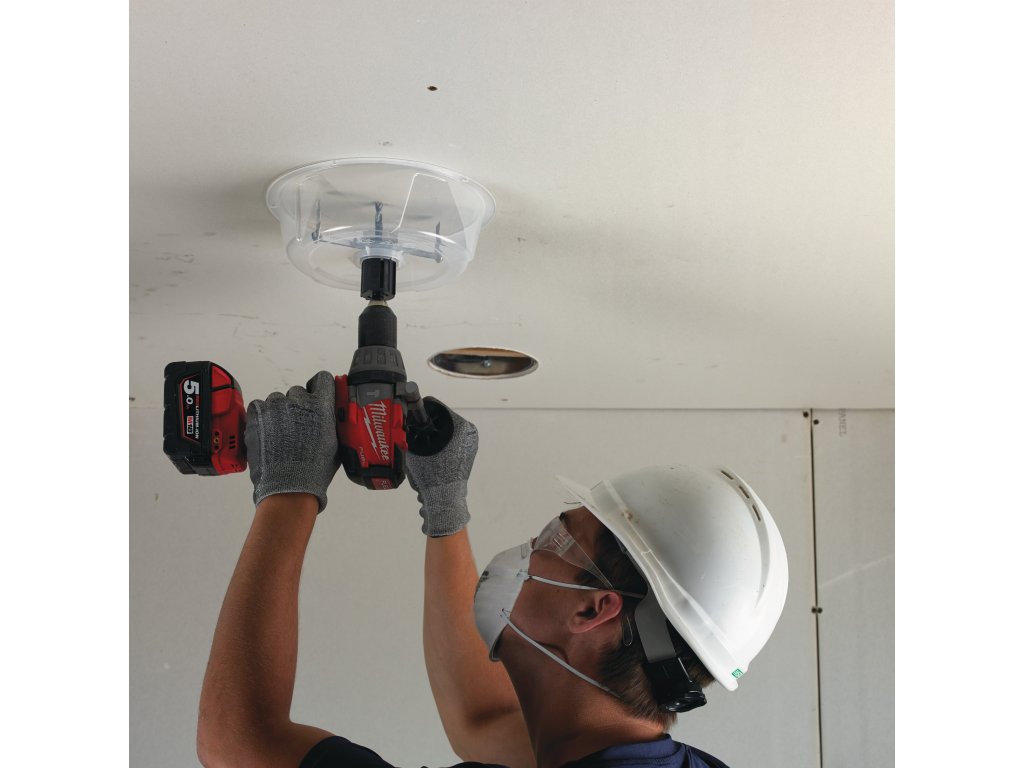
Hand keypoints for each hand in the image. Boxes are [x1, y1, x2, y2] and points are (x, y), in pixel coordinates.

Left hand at [245, 371, 339, 512]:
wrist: (288, 485)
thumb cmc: (313, 469)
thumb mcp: (335, 443)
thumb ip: (331, 421)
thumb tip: (329, 413)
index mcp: (322, 405)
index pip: (322, 379)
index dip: (319, 388)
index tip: (316, 395)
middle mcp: (299, 400)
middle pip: (298, 392)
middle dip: (297, 406)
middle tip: (297, 426)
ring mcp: (276, 406)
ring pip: (277, 400)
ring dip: (279, 412)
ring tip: (280, 435)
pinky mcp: (257, 414)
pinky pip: (259, 406)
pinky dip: (262, 417)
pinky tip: (267, 433)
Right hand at [405, 398, 477, 535]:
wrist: (443, 500)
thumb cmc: (432, 474)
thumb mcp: (417, 447)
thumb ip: (413, 430)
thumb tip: (408, 419)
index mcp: (461, 426)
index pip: (438, 408)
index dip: (422, 412)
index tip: (412, 417)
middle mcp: (469, 433)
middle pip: (441, 421)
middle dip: (427, 428)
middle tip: (413, 434)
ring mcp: (469, 446)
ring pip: (444, 434)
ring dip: (431, 439)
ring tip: (420, 448)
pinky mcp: (466, 457)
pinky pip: (448, 445)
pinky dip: (437, 448)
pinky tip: (427, 457)